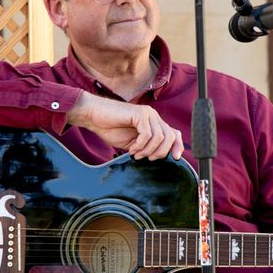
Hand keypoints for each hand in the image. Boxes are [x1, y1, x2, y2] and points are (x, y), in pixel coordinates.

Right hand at [67, 92, 183, 160]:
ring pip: (159, 137)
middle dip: (160, 152)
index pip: (175, 133)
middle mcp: (154, 116)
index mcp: (154, 123)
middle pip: (170, 137)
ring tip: (136, 154)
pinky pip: (147, 134)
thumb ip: (147, 146)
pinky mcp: (140, 113)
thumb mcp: (134, 142)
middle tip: (147, 158)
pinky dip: (140, 145)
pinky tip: (131, 149)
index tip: (176, 158)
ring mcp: (148, 113)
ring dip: (147, 150)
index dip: (178, 146)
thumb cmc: (111, 128)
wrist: (94, 116)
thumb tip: (161, 156)